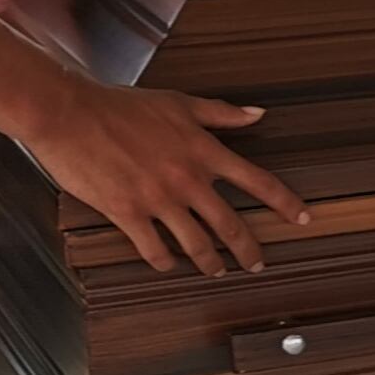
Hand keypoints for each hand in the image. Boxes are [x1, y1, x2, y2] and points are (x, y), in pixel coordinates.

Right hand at [22, 80, 309, 275]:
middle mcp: (188, 179)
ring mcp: (158, 199)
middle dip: (249, 250)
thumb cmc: (122, 105)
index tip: (303, 218)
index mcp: (204, 151)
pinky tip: (169, 265)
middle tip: (257, 265)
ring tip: (216, 271)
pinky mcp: (126, 212)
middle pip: (230, 224)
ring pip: (195, 242)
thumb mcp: (179, 103)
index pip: (258, 182)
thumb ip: (221, 113)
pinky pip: (153, 248)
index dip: (285, 202)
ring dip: (210, 262)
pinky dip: (165, 261)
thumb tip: (258, 114)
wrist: (70, 114)